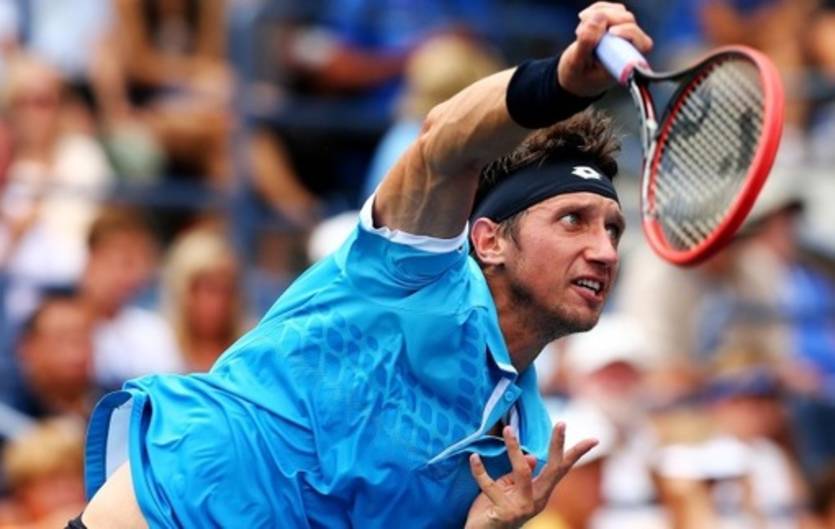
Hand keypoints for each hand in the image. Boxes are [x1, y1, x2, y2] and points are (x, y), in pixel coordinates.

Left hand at [464, 424, 597, 528]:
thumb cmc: (495, 508)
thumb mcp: (510, 488)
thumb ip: (521, 474)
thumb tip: (531, 456)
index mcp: (541, 493)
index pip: (561, 470)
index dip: (576, 454)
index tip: (593, 439)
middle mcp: (536, 501)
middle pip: (552, 470)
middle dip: (557, 446)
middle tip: (562, 423)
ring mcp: (521, 509)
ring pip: (521, 473)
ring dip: (514, 449)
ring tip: (507, 429)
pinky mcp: (503, 514)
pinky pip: (490, 486)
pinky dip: (480, 471)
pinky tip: (474, 458)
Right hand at [557, 2, 653, 96]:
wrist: (574, 76)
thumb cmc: (579, 76)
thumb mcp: (577, 64)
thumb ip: (586, 43)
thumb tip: (597, 20)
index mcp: (624, 64)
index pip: (641, 43)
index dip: (629, 32)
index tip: (610, 32)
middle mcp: (628, 48)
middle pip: (628, 21)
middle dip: (606, 19)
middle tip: (583, 28)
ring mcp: (623, 35)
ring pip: (620, 12)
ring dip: (599, 13)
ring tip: (580, 29)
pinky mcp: (615, 25)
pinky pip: (612, 9)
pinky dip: (597, 10)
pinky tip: (585, 20)